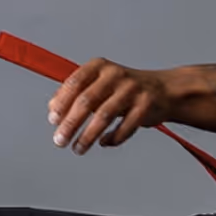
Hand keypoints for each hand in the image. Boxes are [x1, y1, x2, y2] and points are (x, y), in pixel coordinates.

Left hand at [47, 58, 170, 154]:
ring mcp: (132, 89)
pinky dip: (113, 138)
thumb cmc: (123, 89)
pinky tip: (104, 142)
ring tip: (78, 148)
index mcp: (99, 67)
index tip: (53, 120)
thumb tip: (53, 109)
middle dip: (70, 124)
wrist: (163, 90)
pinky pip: (125, 126)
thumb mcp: (98, 84)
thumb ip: (75, 94)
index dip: (61, 103)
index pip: (74, 83)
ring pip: (104, 115)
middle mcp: (115, 75)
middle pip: (87, 101)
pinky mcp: (146, 104)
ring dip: (88, 136)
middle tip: (60, 140)